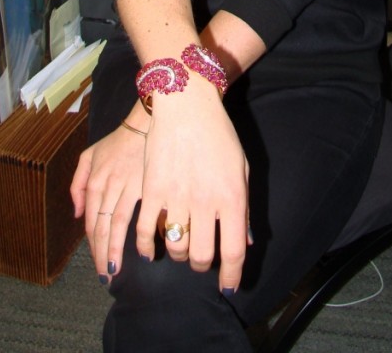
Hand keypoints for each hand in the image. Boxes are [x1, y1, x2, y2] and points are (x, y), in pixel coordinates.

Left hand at [71, 115, 146, 280]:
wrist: (148, 121)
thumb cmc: (121, 141)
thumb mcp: (90, 155)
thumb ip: (78, 184)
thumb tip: (77, 215)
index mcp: (94, 179)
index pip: (91, 221)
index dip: (93, 246)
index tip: (98, 264)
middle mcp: (107, 184)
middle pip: (101, 227)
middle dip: (101, 256)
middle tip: (105, 277)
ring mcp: (127, 185)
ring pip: (116, 225)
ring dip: (114, 252)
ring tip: (114, 272)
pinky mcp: (146, 184)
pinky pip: (139, 215)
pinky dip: (139, 236)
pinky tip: (142, 251)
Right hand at [136, 74, 250, 292]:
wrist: (187, 105)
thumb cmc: (219, 134)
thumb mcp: (241, 168)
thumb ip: (244, 207)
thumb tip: (245, 241)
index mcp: (232, 197)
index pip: (234, 251)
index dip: (231, 275)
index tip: (228, 285)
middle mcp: (205, 201)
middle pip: (203, 256)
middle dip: (203, 265)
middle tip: (202, 259)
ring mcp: (176, 196)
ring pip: (176, 246)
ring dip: (179, 254)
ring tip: (181, 245)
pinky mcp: (152, 189)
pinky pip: (145, 230)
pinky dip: (147, 247)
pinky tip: (150, 249)